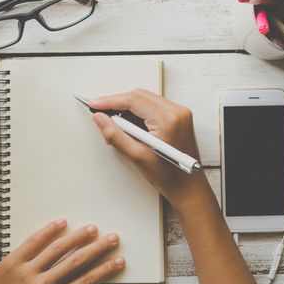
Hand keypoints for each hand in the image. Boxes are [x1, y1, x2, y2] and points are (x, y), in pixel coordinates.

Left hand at [0, 219, 124, 283]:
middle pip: (76, 262)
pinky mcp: (11, 262)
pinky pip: (32, 243)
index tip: (118, 261)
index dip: (105, 270)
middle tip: (112, 239)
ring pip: (57, 249)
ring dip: (77, 237)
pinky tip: (60, 223)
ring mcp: (26, 272)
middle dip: (97, 249)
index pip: (85, 282)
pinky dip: (47, 231)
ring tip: (91, 228)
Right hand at [90, 89, 208, 209]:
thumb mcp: (137, 156)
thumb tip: (101, 119)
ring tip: (113, 121)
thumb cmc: (169, 176)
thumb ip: (115, 135)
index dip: (111, 101)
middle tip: (100, 111)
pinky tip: (128, 123)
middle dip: (117, 102)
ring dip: (127, 107)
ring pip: (145, 99)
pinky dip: (138, 111)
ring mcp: (180, 113)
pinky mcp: (178, 117)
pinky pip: (153, 106)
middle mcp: (177, 112)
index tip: (95, 103)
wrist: (188, 187)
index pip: (133, 100)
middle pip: (139, 96)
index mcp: (168, 120)